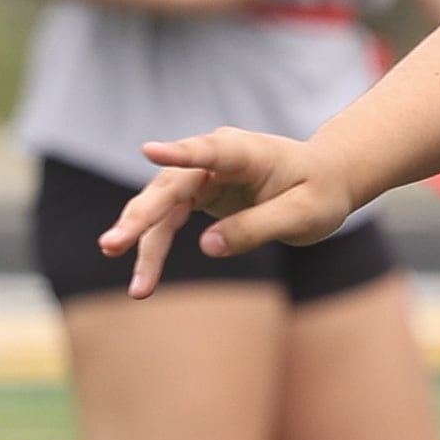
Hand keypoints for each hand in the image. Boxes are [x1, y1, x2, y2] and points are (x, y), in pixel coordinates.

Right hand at [98, 128, 362, 297]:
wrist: (326, 180)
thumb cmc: (320, 192)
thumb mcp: (303, 215)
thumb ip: (257, 228)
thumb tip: (207, 247)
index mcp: (248, 152)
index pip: (210, 151)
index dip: (179, 153)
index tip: (149, 150)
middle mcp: (216, 157)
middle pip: (170, 186)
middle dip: (141, 217)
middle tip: (113, 244)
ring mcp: (202, 175)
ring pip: (161, 208)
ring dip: (143, 244)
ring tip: (138, 289)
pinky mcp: (197, 194)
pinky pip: (167, 221)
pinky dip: (155, 248)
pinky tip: (145, 281)